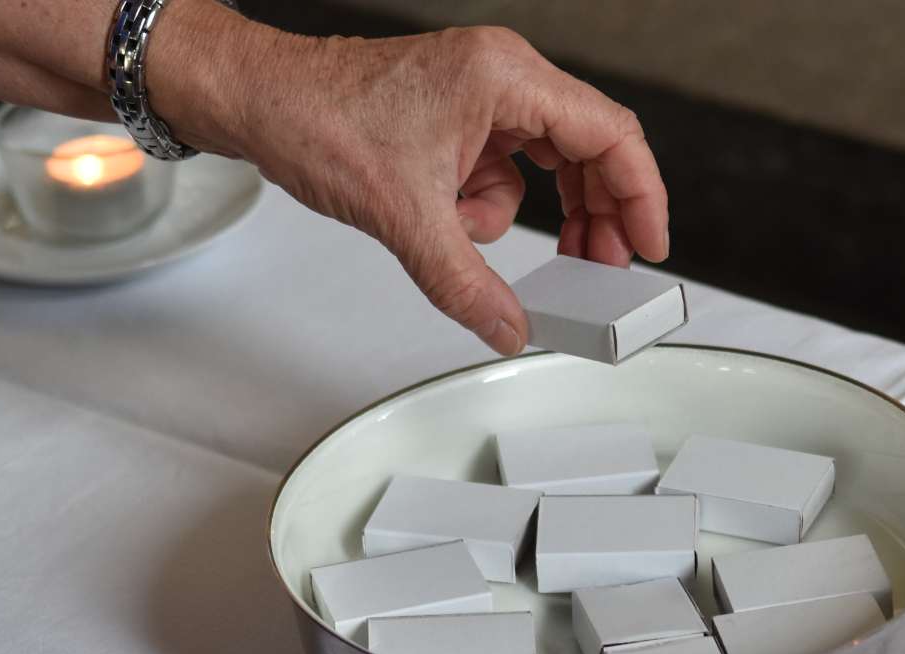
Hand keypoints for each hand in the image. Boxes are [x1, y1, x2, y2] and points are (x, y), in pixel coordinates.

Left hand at [151, 7, 669, 355]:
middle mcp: (502, 74)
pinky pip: (503, 169)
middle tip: (598, 268)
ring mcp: (480, 94)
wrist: (255, 102)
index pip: (610, 134)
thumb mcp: (405, 218)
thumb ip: (468, 283)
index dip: (641, 196)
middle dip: (594, 215)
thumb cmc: (315, 117)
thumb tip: (511, 328)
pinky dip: (484, 206)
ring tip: (488, 244)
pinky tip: (448, 222)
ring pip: (546, 163)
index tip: (649, 244)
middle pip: (589, 149)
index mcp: (505, 75)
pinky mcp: (458, 116)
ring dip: (527, 214)